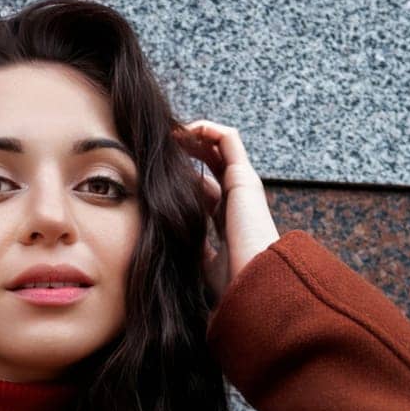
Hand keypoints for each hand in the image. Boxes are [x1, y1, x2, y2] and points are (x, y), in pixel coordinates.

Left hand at [171, 121, 280, 310]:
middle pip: (211, 164)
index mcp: (227, 220)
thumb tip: (172, 245)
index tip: (155, 174)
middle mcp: (236, 198)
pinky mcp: (244, 176)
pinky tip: (181, 132)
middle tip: (158, 147)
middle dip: (185, 151)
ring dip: (193, 135)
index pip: (204, 189)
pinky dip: (206, 129)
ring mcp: (242, 185)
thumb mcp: (202, 264)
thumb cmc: (232, 281)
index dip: (182, 178)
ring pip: (218, 146)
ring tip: (166, 134)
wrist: (254, 281)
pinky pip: (227, 138)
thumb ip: (192, 250)